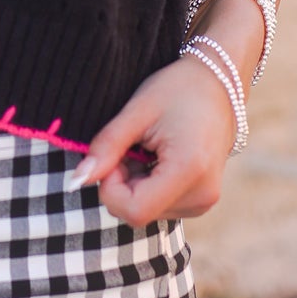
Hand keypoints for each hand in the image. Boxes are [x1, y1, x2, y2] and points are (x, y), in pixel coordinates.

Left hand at [67, 55, 238, 227]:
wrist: (219, 84)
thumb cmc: (178, 90)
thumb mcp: (137, 112)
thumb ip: (107, 147)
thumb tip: (77, 180)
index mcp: (189, 170)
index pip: (134, 210)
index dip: (111, 187)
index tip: (115, 154)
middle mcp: (202, 195)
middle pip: (138, 213)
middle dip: (121, 184)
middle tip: (131, 145)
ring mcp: (205, 201)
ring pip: (146, 212)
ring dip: (134, 185)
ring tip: (148, 149)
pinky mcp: (202, 201)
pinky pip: (160, 206)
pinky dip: (148, 187)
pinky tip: (157, 159)